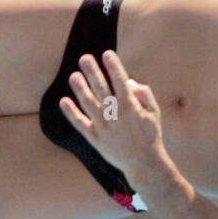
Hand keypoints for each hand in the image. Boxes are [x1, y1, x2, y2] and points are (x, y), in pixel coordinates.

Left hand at [58, 50, 164, 172]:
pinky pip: (80, 124)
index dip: (113, 66)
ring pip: (88, 104)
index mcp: (130, 107)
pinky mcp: (95, 139)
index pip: (120, 81)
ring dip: (80, 88)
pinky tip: (64, 101)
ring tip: (74, 76)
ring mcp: (103, 127)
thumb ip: (144, 94)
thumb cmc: (150, 136)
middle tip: (84, 58)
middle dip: (93, 72)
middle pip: (101, 89)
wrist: (143, 164)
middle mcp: (115, 115)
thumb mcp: (154, 113)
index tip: (107, 54)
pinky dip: (71, 113)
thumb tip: (128, 82)